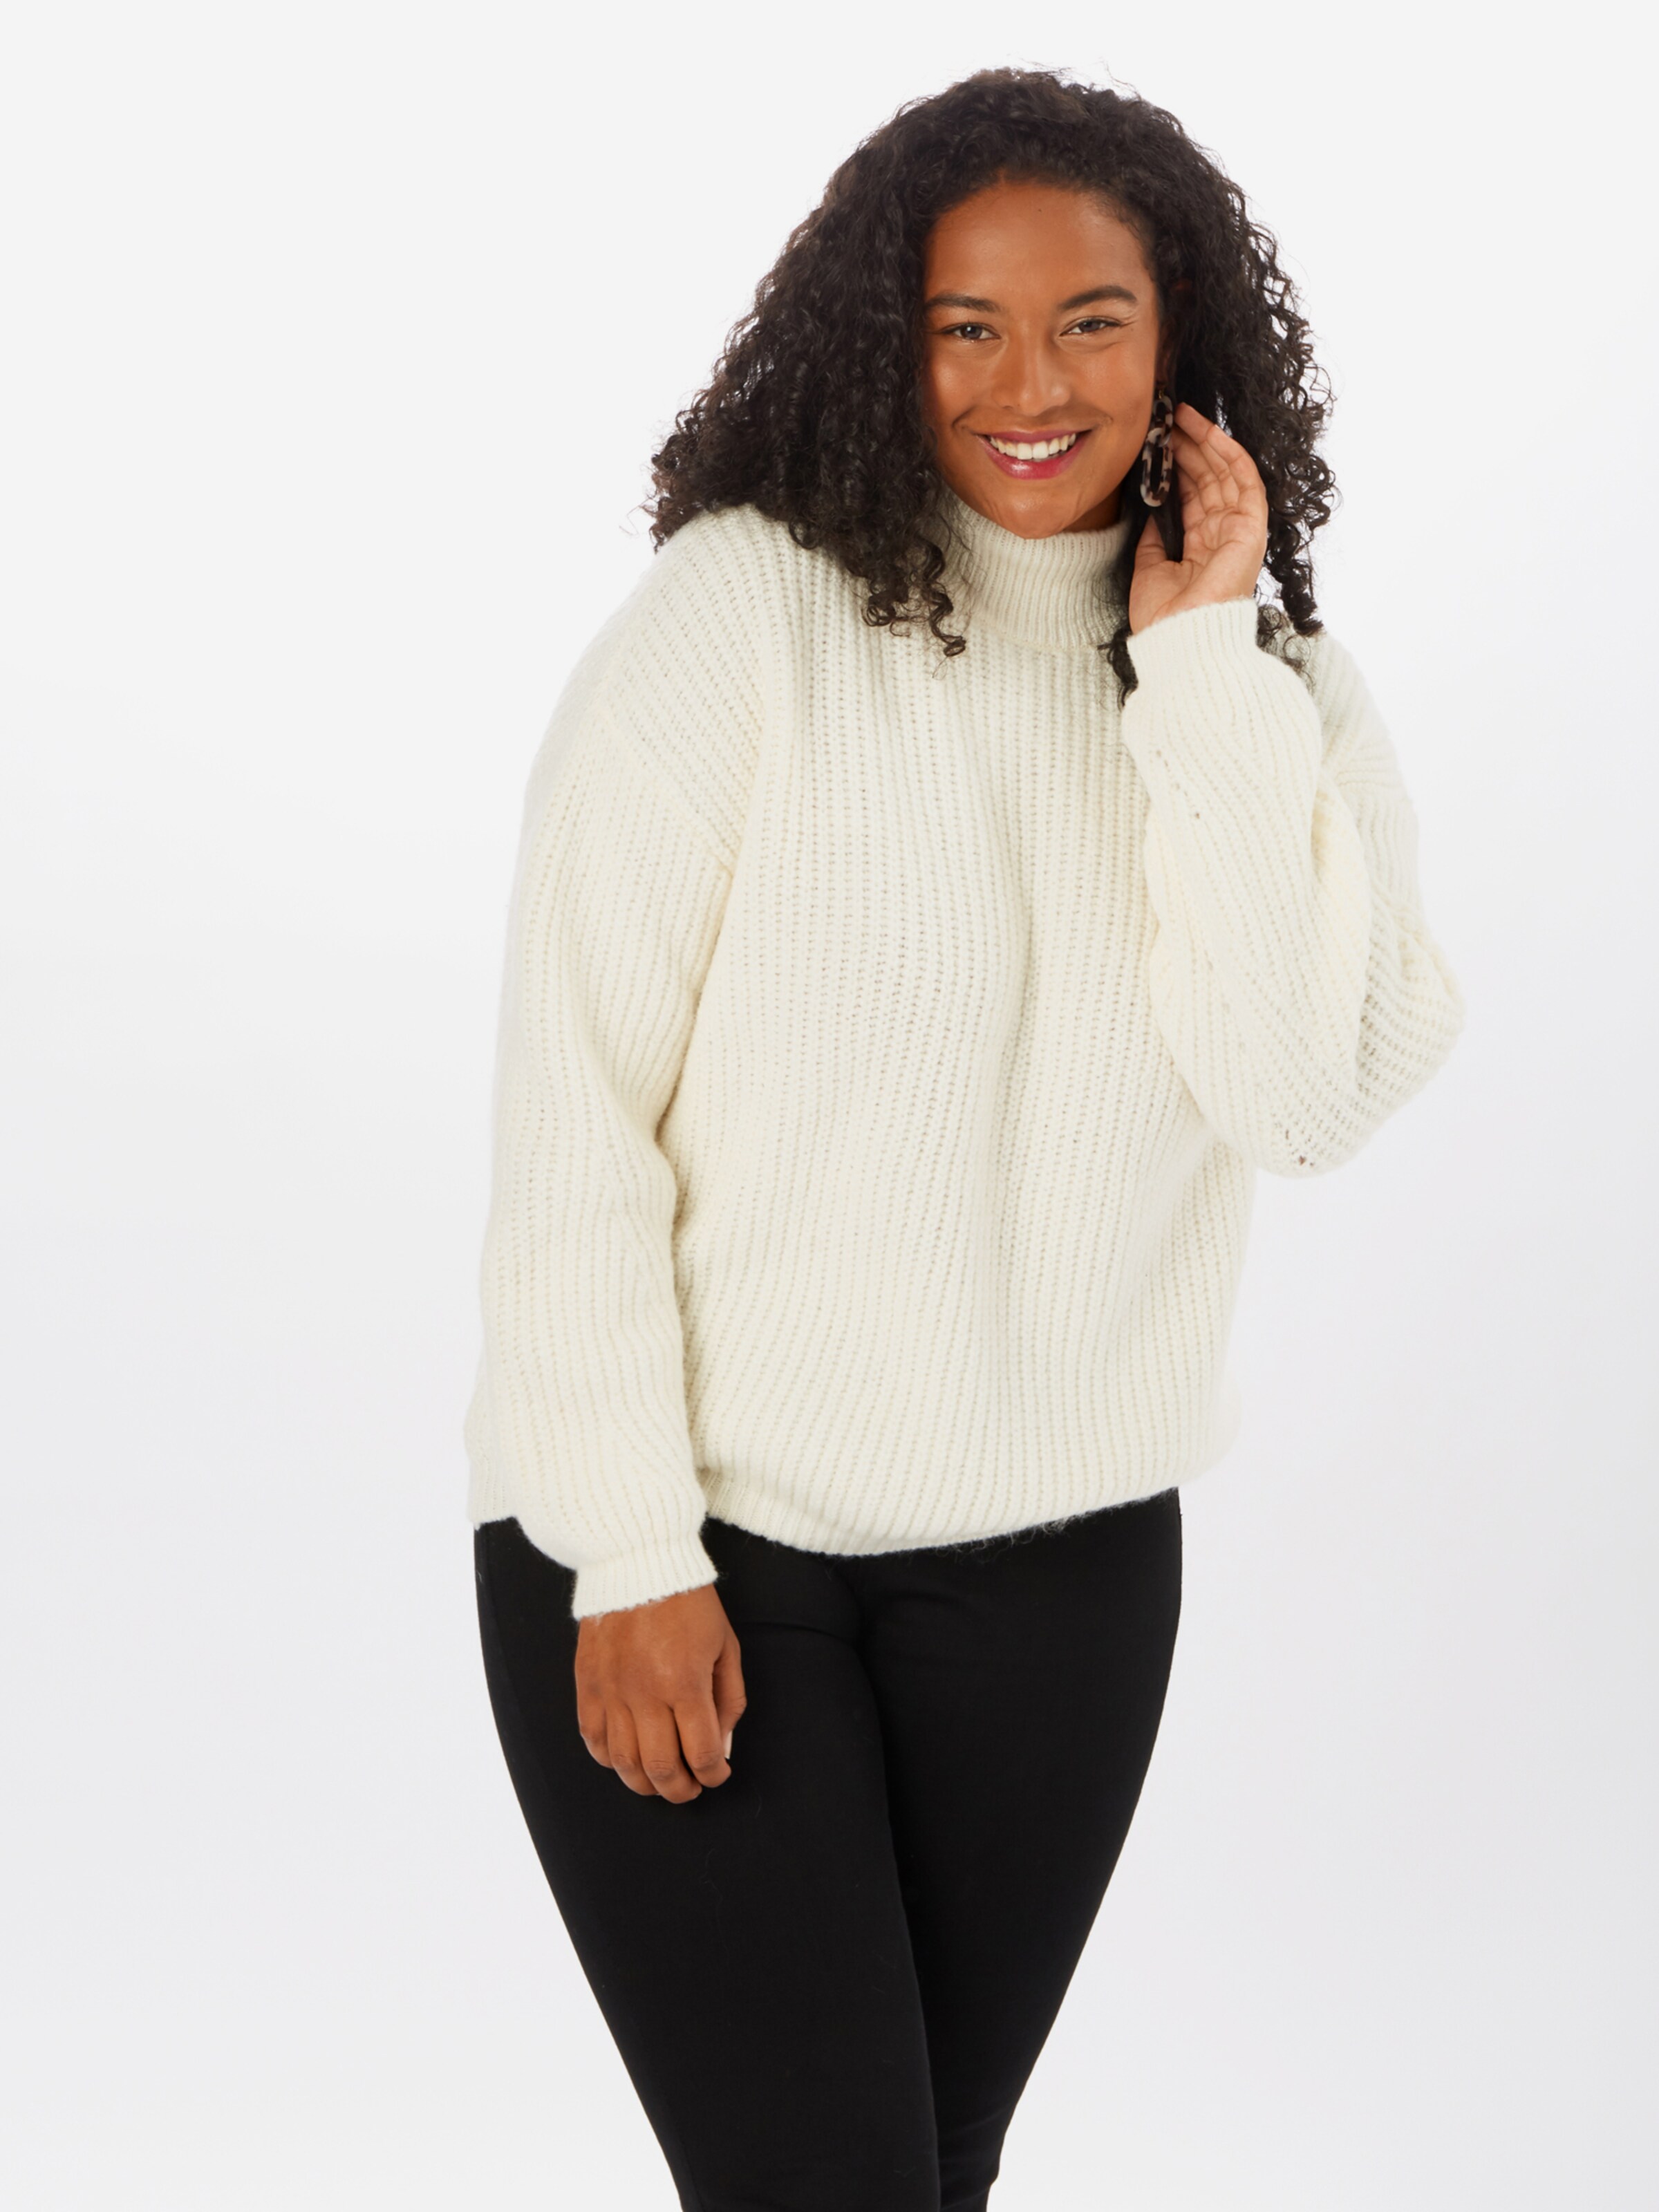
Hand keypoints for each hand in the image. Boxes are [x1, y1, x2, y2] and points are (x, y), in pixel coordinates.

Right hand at [574, 1582, 746, 1802]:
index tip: (718, 1774)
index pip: (702, 1754)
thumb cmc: (689, 1603)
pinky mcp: (587, 1684)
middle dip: (681, 1790)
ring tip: (659, 1781)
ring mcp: (611, 1692)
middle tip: (691, 1788)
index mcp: (686, 1684)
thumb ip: (729, 1700)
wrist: (638, 1562)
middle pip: (661, 1769)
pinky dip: (609, 1760)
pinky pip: (593, 1739)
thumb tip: (722, 1747)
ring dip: (644, 1784)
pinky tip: (625, 1759)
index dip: (714, 1775)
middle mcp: (646, 1694)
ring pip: (624, 1764)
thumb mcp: (726, 1646)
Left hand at [1128, 401, 1267, 633]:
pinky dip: (1229, 453)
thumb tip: (1153, 506)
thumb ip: (1154, 535)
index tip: (1159, 440)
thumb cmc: (1163, 616)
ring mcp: (1239, 531)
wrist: (1178, 639)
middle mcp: (1223, 536)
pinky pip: (1245, 480)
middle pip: (1210, 479)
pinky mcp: (1251, 528)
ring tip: (1180, 416)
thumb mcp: (1150, 567)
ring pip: (1226, 473)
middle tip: (1166, 418)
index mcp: (1202, 546)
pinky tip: (1210, 432)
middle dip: (1189, 446)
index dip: (1179, 465)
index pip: (1194, 494)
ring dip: (1205, 441)